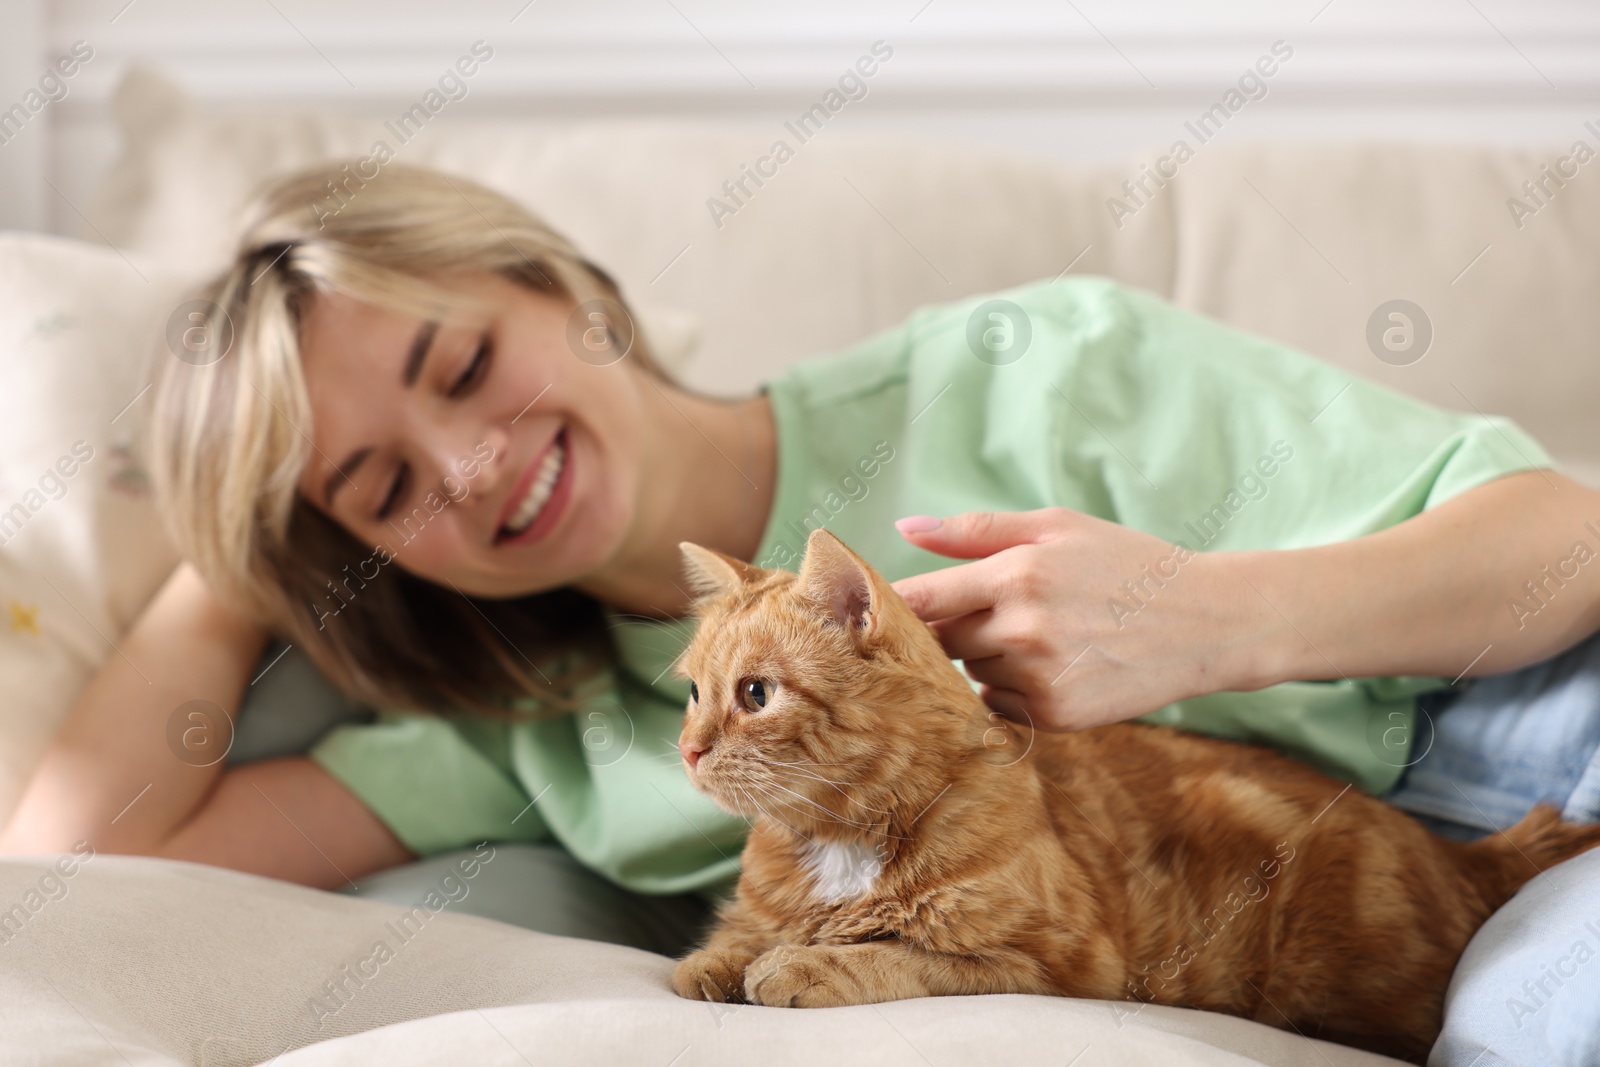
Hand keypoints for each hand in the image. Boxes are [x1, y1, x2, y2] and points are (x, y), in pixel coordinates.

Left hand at [890, 508, 1257, 730]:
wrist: (1206, 623)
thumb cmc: (1125, 563)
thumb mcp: (1055, 527)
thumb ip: (975, 529)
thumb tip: (903, 527)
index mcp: (1017, 574)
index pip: (920, 600)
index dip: (890, 607)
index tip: (874, 608)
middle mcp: (1022, 629)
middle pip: (938, 641)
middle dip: (948, 628)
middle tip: (986, 611)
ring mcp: (1038, 678)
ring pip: (967, 673)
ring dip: (981, 657)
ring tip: (1033, 635)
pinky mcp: (1054, 716)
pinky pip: (997, 703)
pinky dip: (1009, 687)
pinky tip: (1050, 664)